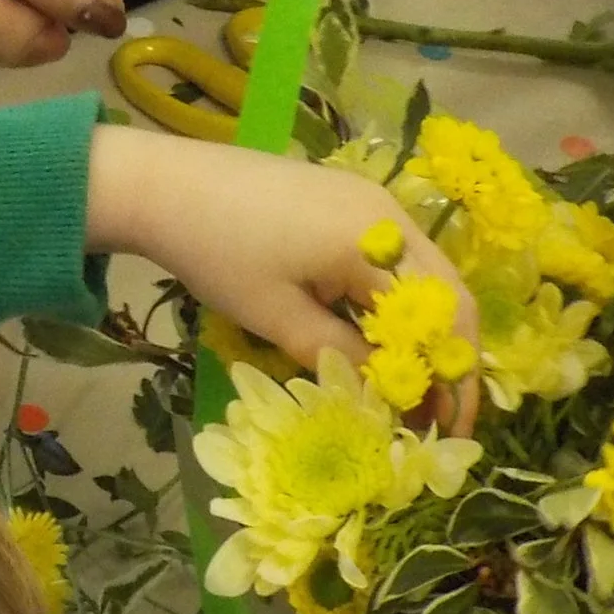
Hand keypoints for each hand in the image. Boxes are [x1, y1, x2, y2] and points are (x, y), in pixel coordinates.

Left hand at [85, 128, 479, 419]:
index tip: (445, 429)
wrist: (164, 184)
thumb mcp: (277, 318)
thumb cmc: (218, 252)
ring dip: (420, 332)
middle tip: (434, 415)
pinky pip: (393, 258)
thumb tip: (388, 396)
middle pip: (446, 294)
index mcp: (376, 241)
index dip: (449, 380)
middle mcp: (391, 214)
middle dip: (448, 359)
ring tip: (404, 387)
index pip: (440, 320)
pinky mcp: (350, 200)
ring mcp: (372, 201)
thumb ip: (340, 357)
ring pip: (422, 277)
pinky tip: (375, 339)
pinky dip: (394, 303)